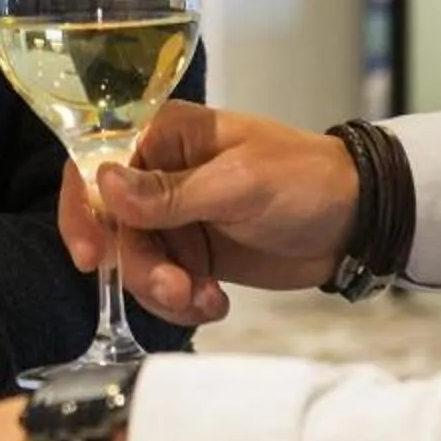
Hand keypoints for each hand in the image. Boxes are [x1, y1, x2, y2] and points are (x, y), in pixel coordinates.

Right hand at [55, 101, 358, 324]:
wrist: (357, 222)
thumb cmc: (303, 181)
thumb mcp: (238, 185)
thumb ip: (169, 191)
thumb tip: (103, 182)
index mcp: (163, 137)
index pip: (95, 164)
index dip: (83, 210)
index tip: (92, 258)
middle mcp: (159, 174)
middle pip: (113, 228)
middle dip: (140, 267)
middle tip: (177, 290)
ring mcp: (175, 218)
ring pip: (137, 263)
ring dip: (164, 291)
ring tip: (207, 301)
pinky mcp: (194, 254)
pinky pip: (164, 285)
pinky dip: (184, 303)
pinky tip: (217, 304)